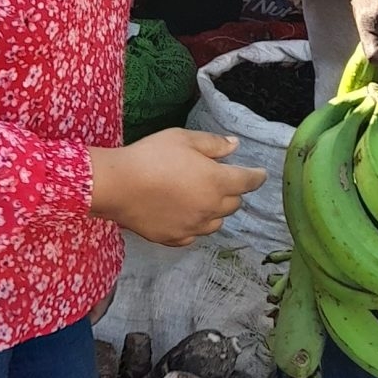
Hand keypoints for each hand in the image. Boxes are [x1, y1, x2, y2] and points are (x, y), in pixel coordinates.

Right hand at [88, 129, 266, 246]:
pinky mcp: (174, 238)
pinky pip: (194, 234)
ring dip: (215, 211)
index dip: (257, 176)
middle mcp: (210, 208)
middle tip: (220, 180)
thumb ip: (213, 144)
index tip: (260, 174)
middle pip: (234, 204)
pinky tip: (184, 215)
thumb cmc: (152, 156)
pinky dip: (195, 225)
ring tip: (201, 198)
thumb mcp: (184, 139)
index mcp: (218, 182)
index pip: (248, 181)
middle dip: (232, 192)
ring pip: (216, 222)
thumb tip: (234, 146)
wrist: (117, 186)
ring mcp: (193, 227)